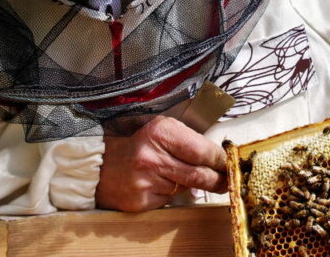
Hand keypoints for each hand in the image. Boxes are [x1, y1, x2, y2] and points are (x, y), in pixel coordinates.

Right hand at [96, 116, 227, 211]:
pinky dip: (171, 193)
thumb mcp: (160, 129)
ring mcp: (147, 181)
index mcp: (160, 132)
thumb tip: (216, 155)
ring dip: (191, 185)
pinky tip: (159, 183)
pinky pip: (169, 199)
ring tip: (180, 174)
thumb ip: (187, 139)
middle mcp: (153, 156)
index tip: (229, 163)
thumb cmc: (135, 144)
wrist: (99, 164)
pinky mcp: (142, 200)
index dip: (221, 160)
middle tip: (226, 179)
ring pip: (186, 188)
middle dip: (218, 179)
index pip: (203, 151)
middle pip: (200, 175)